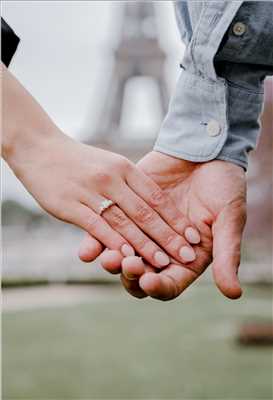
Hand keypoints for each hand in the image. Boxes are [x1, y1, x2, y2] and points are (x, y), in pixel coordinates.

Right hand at [2, 66, 199, 267]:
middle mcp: (112, 178)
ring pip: (125, 222)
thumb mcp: (110, 163)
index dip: (177, 219)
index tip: (194, 236)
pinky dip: (114, 241)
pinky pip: (97, 226)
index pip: (156, 197)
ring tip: (164, 262)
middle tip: (188, 256)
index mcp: (124, 168)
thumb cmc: (79, 161)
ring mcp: (91, 191)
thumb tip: (152, 206)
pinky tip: (127, 255)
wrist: (40, 148)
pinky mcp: (71, 204)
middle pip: (146, 212)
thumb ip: (129, 183)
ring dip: (145, 245)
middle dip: (169, 236)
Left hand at [80, 151, 246, 299]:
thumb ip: (227, 255)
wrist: (203, 150)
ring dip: (113, 262)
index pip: (170, 284)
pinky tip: (87, 250)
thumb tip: (234, 294)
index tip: (150, 282)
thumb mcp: (230, 218)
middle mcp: (162, 249)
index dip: (159, 287)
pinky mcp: (126, 212)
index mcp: (187, 258)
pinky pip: (108, 231)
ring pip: (123, 257)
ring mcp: (142, 232)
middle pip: (142, 276)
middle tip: (129, 265)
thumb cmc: (224, 185)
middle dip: (132, 275)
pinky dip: (96, 242)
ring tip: (107, 259)